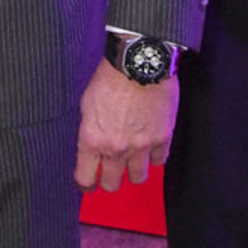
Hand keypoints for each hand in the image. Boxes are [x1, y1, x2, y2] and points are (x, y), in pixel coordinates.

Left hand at [74, 58, 178, 192]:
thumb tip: (92, 145)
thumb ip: (90, 130)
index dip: (85, 184)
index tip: (88, 183)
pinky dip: (154, 157)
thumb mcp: (87, 103)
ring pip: (138, 178)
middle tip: (111, 173)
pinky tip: (150, 147)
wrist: (139, 62)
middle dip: (110, 181)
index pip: (85, 178)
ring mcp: (140, 146)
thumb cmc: (110, 77)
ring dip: (134, 172)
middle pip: (112, 184)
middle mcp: (115, 148)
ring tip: (133, 161)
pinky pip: (159, 162)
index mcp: (92, 139)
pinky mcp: (162, 139)